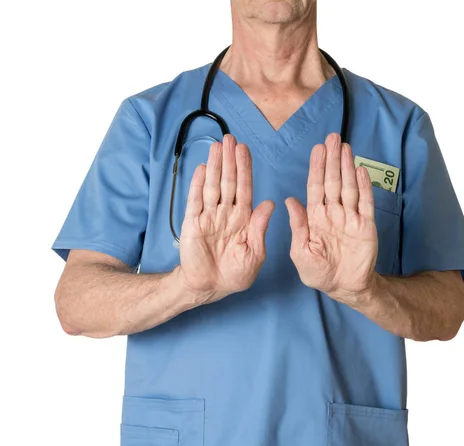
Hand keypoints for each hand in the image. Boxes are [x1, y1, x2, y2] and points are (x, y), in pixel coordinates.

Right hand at [178, 134, 274, 302]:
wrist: (211, 287)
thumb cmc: (236, 274)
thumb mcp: (255, 253)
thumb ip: (260, 228)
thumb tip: (270, 204)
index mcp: (243, 219)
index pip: (245, 188)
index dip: (245, 169)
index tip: (245, 150)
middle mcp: (226, 213)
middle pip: (228, 182)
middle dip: (229, 160)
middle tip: (230, 139)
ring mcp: (209, 216)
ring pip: (212, 186)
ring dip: (214, 166)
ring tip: (216, 147)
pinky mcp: (193, 223)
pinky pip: (195, 201)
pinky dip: (197, 185)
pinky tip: (201, 169)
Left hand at [284, 133, 377, 299]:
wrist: (343, 287)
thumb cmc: (318, 272)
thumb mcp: (300, 252)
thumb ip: (297, 226)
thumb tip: (289, 200)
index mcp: (315, 218)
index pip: (315, 187)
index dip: (316, 168)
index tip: (317, 149)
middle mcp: (332, 213)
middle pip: (332, 181)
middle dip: (332, 160)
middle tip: (332, 137)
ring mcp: (350, 218)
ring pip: (348, 187)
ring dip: (347, 167)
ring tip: (345, 147)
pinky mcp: (366, 225)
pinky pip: (365, 202)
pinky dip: (363, 186)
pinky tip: (360, 170)